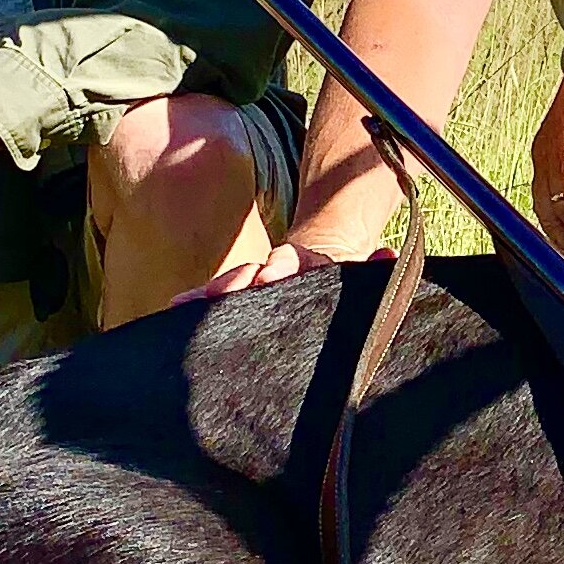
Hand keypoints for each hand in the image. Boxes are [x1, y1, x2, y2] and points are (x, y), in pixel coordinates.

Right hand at [193, 235, 385, 301]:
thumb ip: (375, 268)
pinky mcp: (244, 302)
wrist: (326, 270)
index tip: (268, 275)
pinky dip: (198, 304)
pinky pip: (218, 303)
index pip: (289, 262)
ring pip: (231, 287)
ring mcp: (256, 286)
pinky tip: (177, 307)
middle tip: (217, 295)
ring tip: (187, 303)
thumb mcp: (360, 271)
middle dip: (234, 283)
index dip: (280, 267)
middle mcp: (274, 272)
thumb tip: (387, 256)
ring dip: (211, 294)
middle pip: (251, 273)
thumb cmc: (342, 280)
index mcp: (304, 265)